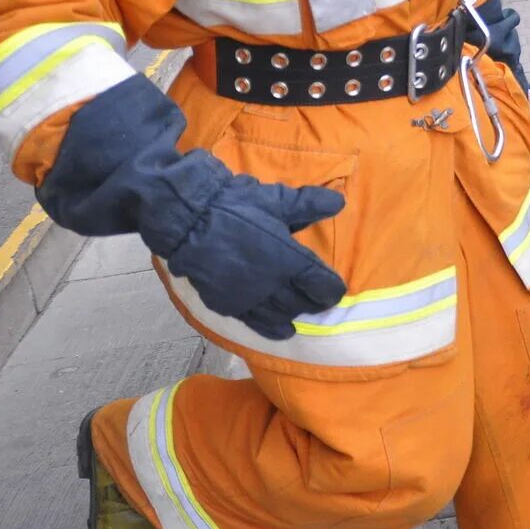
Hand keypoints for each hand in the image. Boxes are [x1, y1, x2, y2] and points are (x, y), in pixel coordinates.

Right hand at [147, 156, 347, 339]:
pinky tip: (275, 329)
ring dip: (291, 317)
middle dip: (313, 304)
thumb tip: (340, 201)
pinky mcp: (226, 304)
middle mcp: (273, 285)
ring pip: (279, 317)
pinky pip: (253, 322)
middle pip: (302, 304)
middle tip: (318, 301)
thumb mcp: (278, 200)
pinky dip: (268, 327)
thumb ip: (310, 204)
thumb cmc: (237, 207)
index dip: (332, 290)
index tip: (334, 289)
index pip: (322, 285)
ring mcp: (249, 298)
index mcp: (291, 260)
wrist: (189, 220)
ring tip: (298, 318)